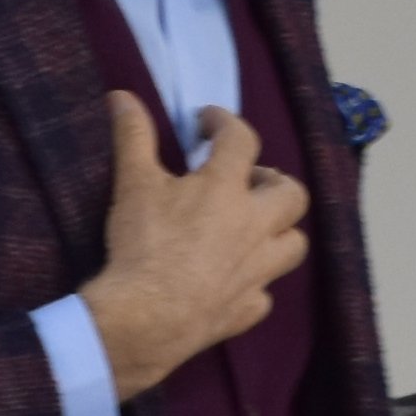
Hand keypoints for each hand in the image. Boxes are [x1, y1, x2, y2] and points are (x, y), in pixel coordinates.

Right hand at [80, 92, 310, 403]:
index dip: (224, 122)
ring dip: (280, 231)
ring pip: (293, 245)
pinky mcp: (248, 309)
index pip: (240, 139)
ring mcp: (258, 270)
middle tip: (246, 180)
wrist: (146, 318)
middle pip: (291, 194)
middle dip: (273, 181)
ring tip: (253, 228)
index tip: (206, 122)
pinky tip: (235, 282)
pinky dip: (254, 283)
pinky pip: (264, 293)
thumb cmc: (143, 244)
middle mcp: (255, 226)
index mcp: (227, 188)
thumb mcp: (133, 184)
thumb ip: (133, 137)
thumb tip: (122, 96)